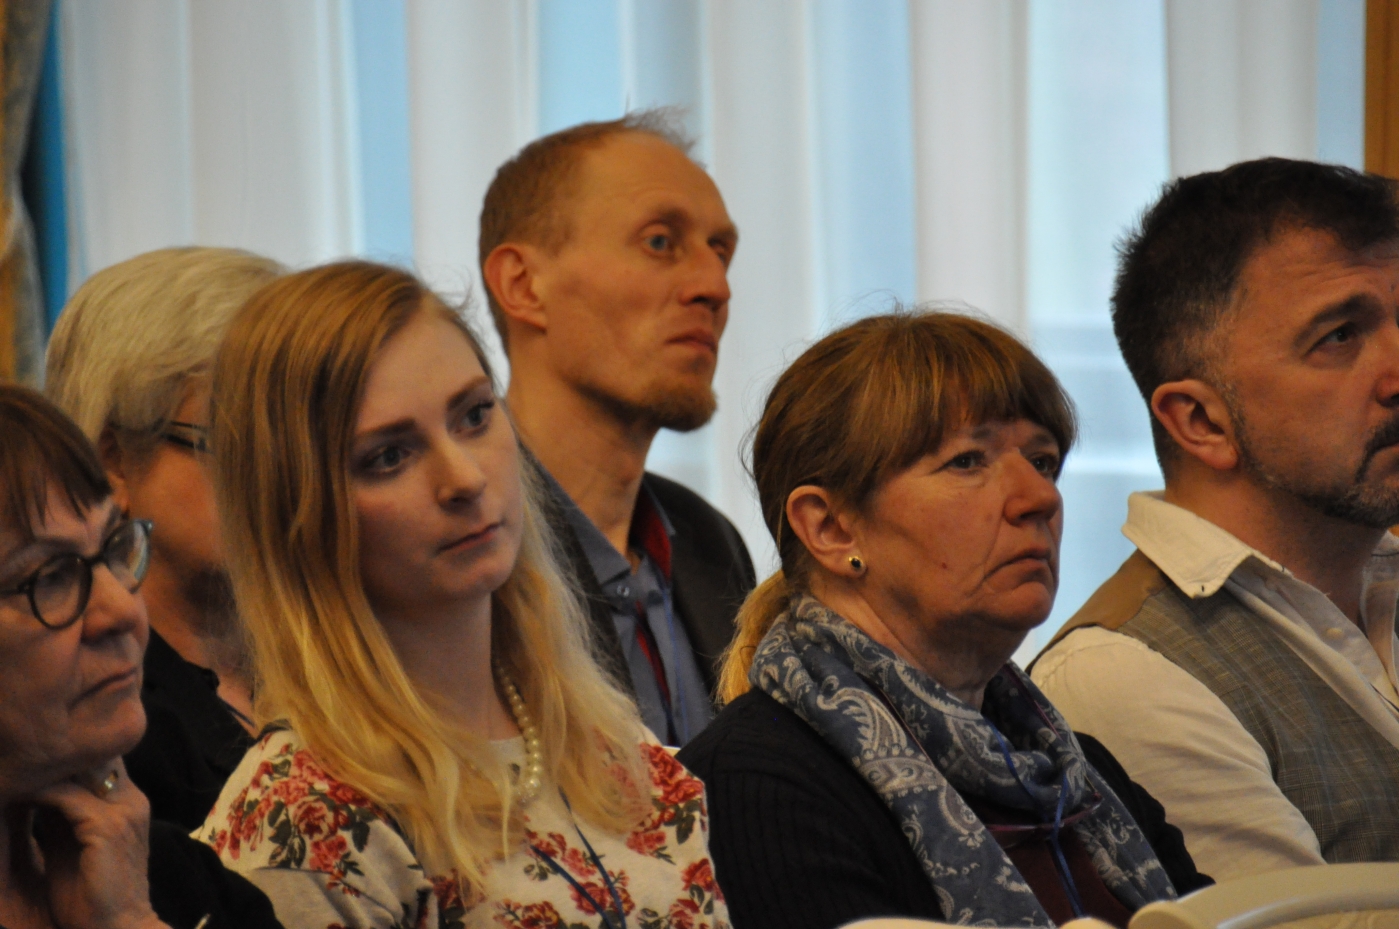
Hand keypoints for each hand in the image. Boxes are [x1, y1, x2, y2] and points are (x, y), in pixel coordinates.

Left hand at [29, 758, 167, 928]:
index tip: (34, 753)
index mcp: (130, 802)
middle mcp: (133, 800)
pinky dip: (40, 792)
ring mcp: (124, 812)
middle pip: (96, 756)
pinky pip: (68, 796)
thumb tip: (40, 786)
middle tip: (21, 753)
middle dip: (60, 754)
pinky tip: (18, 792)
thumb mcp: (76, 844)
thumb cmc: (92, 893)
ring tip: (15, 767)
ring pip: (82, 770)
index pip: (102, 759)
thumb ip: (66, 813)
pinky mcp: (108, 828)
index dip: (70, 754)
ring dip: (46, 768)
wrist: (116, 928)